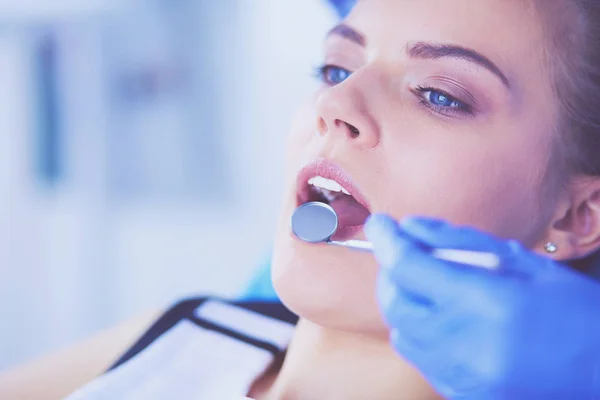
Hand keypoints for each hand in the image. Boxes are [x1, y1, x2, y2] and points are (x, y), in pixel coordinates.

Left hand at [365, 214, 599, 399]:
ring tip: (426, 286)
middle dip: (390, 272)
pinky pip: (420, 359)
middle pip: (394, 302)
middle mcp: (467, 344)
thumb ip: (460, 241)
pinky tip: (441, 318)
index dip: (386, 240)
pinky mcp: (464, 395)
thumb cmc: (574, 311)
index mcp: (486, 302)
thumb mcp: (523, 262)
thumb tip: (410, 227)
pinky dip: (419, 332)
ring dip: (403, 302)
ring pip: (400, 332)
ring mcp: (463, 377)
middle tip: (402, 253)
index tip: (379, 224)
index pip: (409, 266)